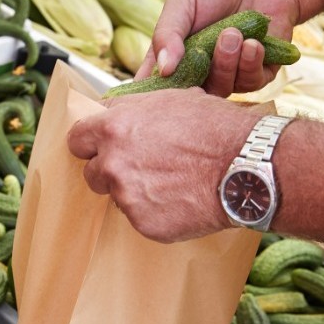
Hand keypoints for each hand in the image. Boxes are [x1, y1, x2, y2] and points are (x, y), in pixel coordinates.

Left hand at [66, 89, 261, 242]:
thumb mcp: (170, 100)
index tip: (102, 148)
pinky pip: (139, 218)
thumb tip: (116, 112)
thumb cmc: (214, 127)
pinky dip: (155, 212)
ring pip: (116, 196)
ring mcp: (125, 195)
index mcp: (113, 127)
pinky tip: (180, 201)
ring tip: (169, 183)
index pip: (77, 139)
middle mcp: (112, 162)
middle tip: (141, 168)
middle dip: (110, 170)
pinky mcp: (142, 222)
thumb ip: (133, 110)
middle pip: (92, 171)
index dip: (90, 143)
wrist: (245, 166)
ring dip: (133, 192)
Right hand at [136, 0, 302, 96]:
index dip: (153, 92)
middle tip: (202, 49)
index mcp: (174, 57)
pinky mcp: (259, 72)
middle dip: (195, 75)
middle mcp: (199, 70)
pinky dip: (250, 64)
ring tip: (232, 33)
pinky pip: (252, 83)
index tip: (158, 84)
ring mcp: (229, 73)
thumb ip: (166, 34)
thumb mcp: (180, 4)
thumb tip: (164, 69)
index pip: (155, 85)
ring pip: (221, 89)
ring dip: (226, 64)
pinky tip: (253, 43)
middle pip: (188, 94)